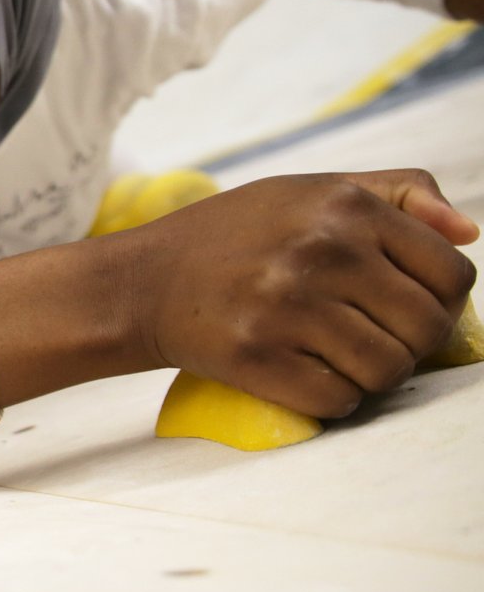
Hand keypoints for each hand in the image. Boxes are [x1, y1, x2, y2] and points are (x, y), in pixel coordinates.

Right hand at [134, 169, 477, 416]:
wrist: (142, 280)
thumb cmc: (234, 235)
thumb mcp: (311, 191)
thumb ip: (397, 194)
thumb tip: (468, 232)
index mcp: (345, 205)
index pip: (451, 273)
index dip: (442, 300)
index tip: (407, 307)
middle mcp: (320, 251)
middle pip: (426, 328)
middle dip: (412, 344)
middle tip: (375, 339)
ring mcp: (285, 306)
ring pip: (388, 370)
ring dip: (373, 375)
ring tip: (340, 358)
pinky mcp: (255, 356)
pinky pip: (338, 400)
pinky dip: (333, 399)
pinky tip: (308, 376)